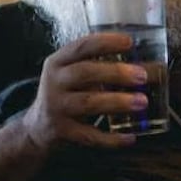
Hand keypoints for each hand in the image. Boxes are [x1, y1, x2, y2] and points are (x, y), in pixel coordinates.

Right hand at [23, 32, 146, 150]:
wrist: (37, 127)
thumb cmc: (65, 93)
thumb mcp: (70, 73)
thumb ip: (96, 66)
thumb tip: (143, 64)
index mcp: (58, 62)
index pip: (81, 46)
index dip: (106, 42)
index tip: (130, 42)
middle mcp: (54, 82)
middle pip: (85, 73)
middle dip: (115, 72)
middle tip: (142, 75)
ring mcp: (56, 107)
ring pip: (88, 103)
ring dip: (117, 102)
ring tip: (142, 102)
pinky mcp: (61, 132)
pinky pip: (89, 136)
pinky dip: (111, 138)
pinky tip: (130, 137)